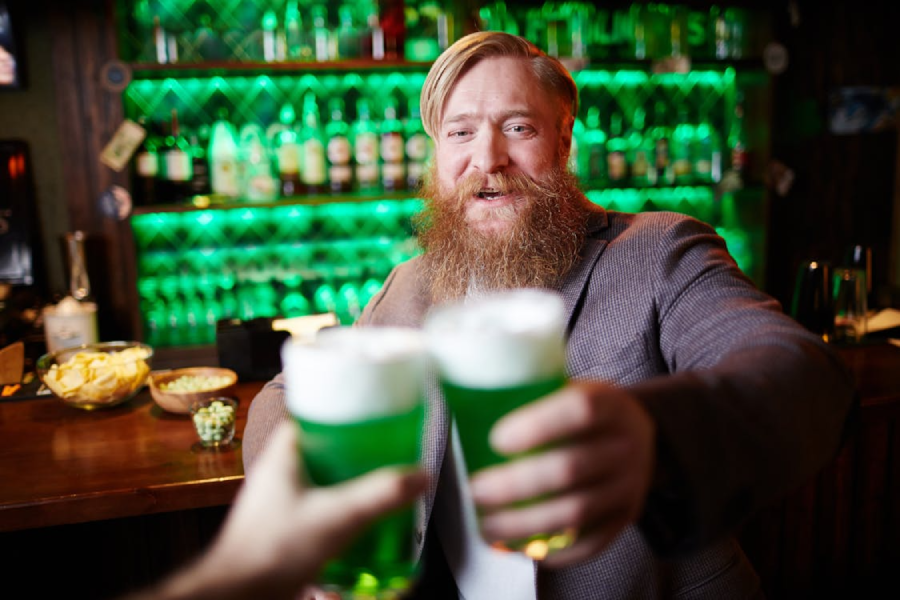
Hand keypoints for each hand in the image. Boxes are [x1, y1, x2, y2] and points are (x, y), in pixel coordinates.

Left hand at [133, 422, 426, 599]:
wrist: (239, 596)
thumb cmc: (270, 551)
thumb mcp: (336, 517)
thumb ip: (379, 495)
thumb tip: (420, 475)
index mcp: (284, 455)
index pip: (315, 415)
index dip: (345, 411)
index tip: (375, 412)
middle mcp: (280, 473)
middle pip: (326, 448)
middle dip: (357, 452)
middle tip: (388, 452)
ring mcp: (281, 501)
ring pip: (324, 480)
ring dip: (352, 483)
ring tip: (383, 485)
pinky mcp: (287, 528)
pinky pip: (321, 508)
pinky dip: (343, 510)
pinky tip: (364, 521)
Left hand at [469, 381, 654, 566]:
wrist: (642, 436)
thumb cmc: (585, 414)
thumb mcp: (570, 389)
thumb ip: (533, 398)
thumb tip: (468, 405)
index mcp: (610, 404)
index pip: (579, 410)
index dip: (537, 426)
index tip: (496, 440)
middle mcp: (626, 445)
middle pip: (570, 469)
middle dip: (515, 485)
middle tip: (475, 491)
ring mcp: (630, 485)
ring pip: (575, 512)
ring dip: (525, 524)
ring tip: (488, 526)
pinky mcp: (625, 517)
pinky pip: (590, 542)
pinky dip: (553, 550)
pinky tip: (521, 547)